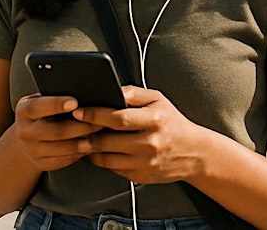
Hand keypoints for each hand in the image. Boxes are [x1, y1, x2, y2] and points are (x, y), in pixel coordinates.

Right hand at [13, 94, 99, 171]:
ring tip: (98, 135)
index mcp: (24, 111)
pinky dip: (80, 153)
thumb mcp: (43, 100)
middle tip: (99, 121)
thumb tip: (83, 93)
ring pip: (63, 148)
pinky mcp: (43, 164)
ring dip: (84, 142)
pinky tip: (90, 145)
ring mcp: (32, 150)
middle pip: (56, 131)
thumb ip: (56, 97)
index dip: (57, 104)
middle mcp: (25, 132)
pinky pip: (65, 160)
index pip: (38, 107)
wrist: (28, 137)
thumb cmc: (43, 111)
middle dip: (81, 126)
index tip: (75, 102)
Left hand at [73, 86, 203, 184]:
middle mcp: (150, 143)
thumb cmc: (172, 122)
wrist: (193, 153)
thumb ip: (134, 94)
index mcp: (154, 120)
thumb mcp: (158, 100)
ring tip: (83, 139)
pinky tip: (99, 151)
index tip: (78, 111)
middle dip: (87, 134)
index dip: (95, 115)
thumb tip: (111, 90)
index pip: (118, 118)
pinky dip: (103, 160)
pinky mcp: (141, 177)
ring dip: (91, 149)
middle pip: (109, 140)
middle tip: (73, 127)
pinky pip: (114, 169)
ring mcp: (145, 162)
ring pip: (107, 158)